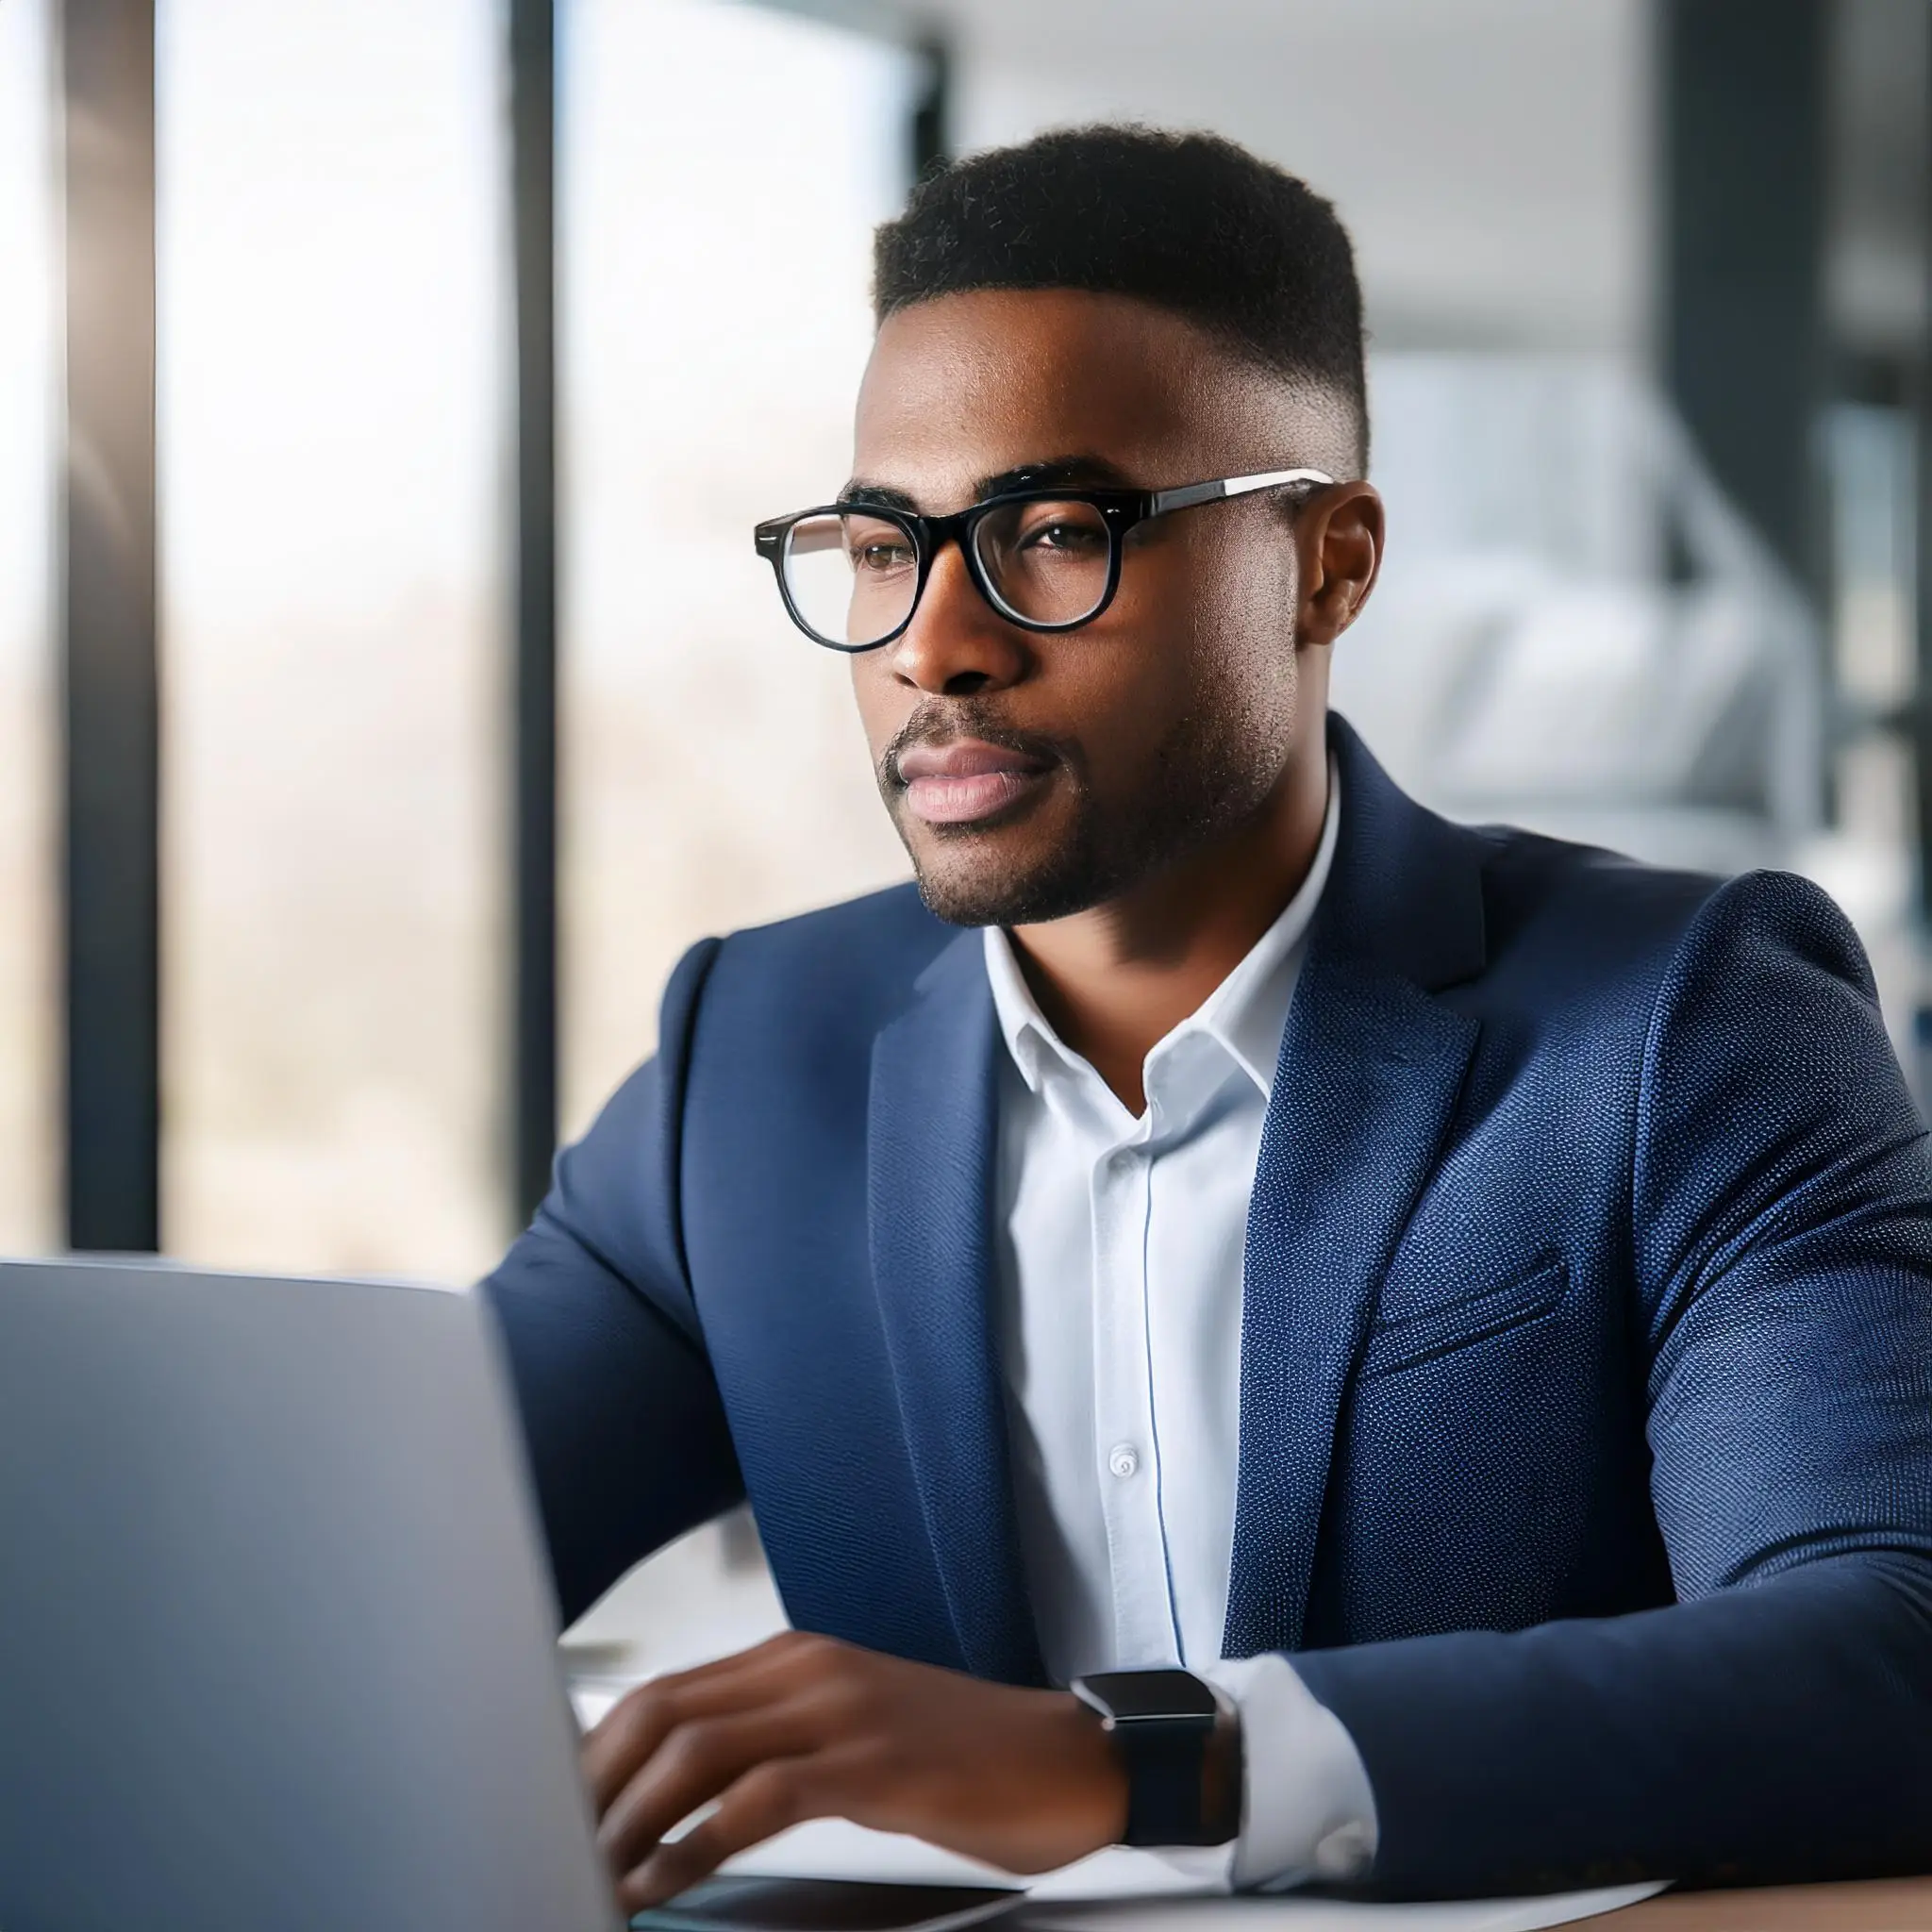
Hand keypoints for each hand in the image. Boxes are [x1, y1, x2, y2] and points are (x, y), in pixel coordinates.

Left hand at [581, 1631, 1127, 1912]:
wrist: (1070, 1759)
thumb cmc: (963, 1759)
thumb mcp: (852, 1735)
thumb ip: (773, 1745)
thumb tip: (681, 1796)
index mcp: (796, 1660)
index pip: (664, 1692)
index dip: (596, 1753)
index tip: (555, 1808)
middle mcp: (808, 1670)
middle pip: (662, 1711)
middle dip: (592, 1783)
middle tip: (550, 1844)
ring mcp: (842, 1711)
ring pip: (697, 1747)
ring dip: (628, 1818)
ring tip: (589, 1871)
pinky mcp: (875, 1763)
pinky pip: (761, 1797)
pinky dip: (695, 1841)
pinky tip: (664, 1879)